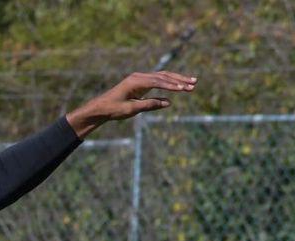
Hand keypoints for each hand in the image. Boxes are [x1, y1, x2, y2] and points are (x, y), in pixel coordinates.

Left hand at [68, 71, 196, 137]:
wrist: (100, 108)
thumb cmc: (113, 109)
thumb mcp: (131, 109)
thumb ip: (150, 105)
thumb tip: (168, 102)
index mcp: (136, 81)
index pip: (158, 82)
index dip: (172, 85)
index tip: (184, 89)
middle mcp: (139, 77)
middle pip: (163, 76)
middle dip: (179, 80)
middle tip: (194, 83)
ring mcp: (140, 79)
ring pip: (162, 77)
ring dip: (177, 80)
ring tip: (191, 84)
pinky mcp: (141, 83)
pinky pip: (158, 81)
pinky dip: (169, 83)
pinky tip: (179, 87)